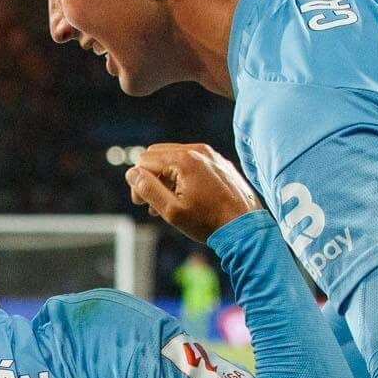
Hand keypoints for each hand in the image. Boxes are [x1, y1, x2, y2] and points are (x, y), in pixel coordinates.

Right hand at [125, 143, 262, 243]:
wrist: (246, 227)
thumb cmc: (209, 221)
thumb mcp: (172, 211)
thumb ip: (148, 189)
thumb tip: (131, 174)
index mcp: (185, 160)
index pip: (144, 160)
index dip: (138, 182)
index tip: (143, 203)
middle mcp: (198, 150)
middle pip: (156, 154)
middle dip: (149, 177)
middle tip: (151, 202)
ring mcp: (210, 155)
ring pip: (173, 158)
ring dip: (164, 178)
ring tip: (167, 203)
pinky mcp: (218, 163)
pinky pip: (190, 162)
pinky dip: (180, 176)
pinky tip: (184, 197)